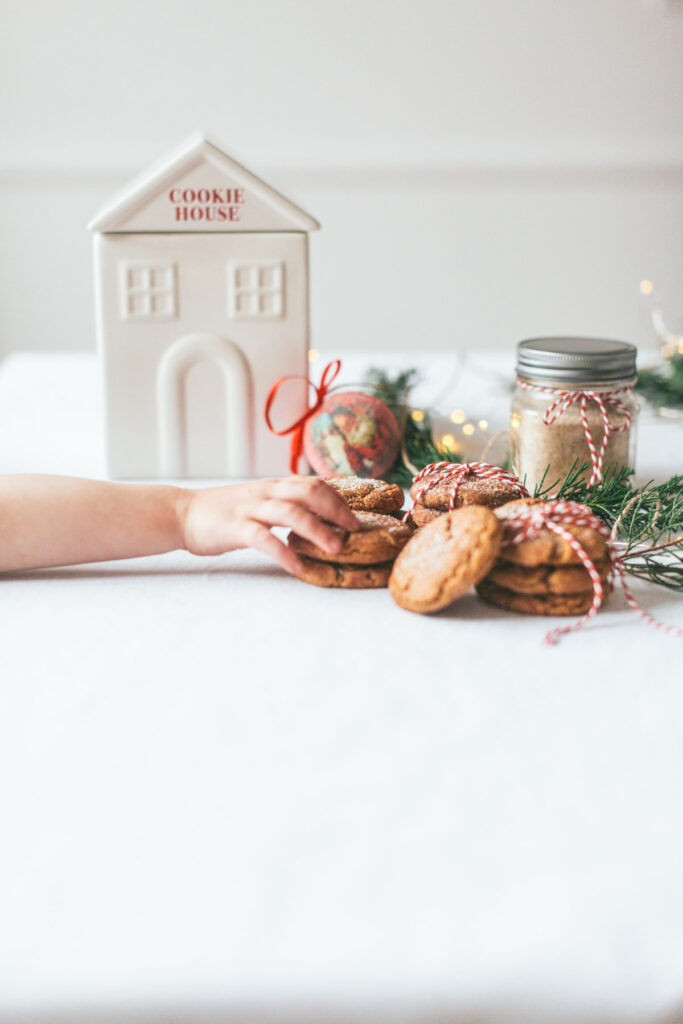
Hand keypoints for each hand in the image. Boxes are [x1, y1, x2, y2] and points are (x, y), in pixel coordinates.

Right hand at [180, 476, 360, 574]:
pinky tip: (298, 568)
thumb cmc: (222, 512)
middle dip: (336, 510)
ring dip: (317, 531)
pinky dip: (284, 553)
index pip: (313, 484)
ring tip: (335, 550)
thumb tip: (316, 518)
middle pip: (309, 492)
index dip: (338, 499)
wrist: (181, 513)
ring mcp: (250, 509)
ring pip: (291, 513)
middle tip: (354, 531)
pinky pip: (264, 539)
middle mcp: (265, 492)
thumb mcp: (257, 501)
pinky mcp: (235, 528)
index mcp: (273, 486)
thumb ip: (283, 505)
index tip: (356, 517)